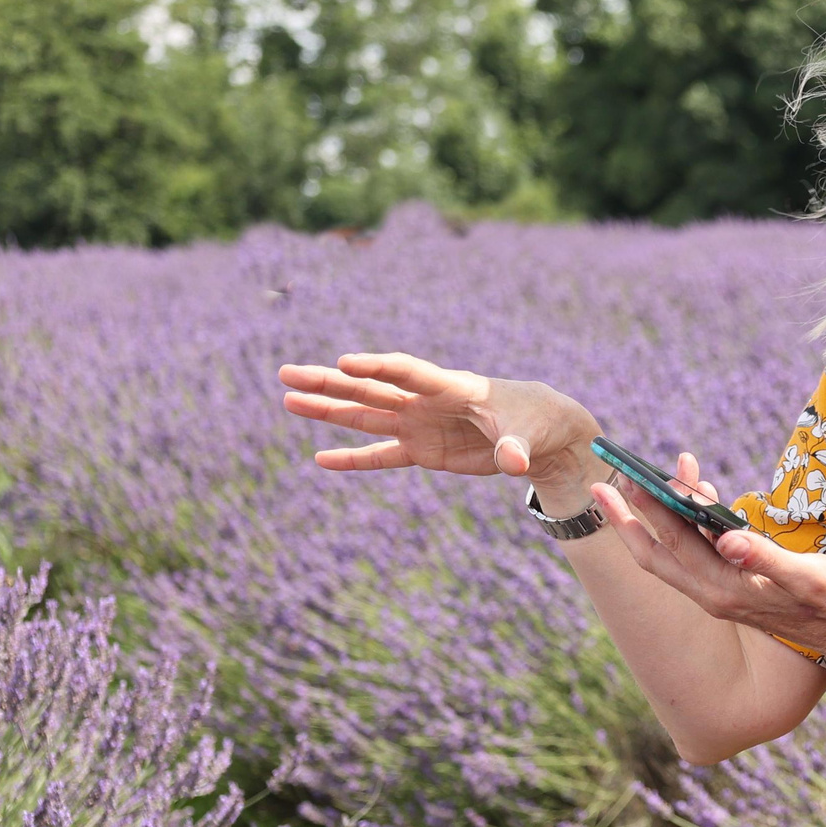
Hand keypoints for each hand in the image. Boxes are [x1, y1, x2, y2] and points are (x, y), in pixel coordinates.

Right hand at [278, 352, 599, 494]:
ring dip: (327, 409)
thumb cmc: (534, 421)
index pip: (406, 372)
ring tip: (288, 399)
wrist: (539, 432)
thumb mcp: (527, 434)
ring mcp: (420, 424)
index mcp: (451, 387)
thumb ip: (514, 447)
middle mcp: (426, 402)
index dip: (376, 367)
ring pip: (365, 416)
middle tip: (286, 373)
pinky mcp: (422, 450)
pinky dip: (353, 459)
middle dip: (329, 382)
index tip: (344, 363)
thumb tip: (513, 463)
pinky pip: (380, 455)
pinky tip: (321, 458)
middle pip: (370, 389)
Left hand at [592, 473, 825, 665]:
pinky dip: (685, 524)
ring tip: (648, 476)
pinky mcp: (730, 589)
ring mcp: (719, 593)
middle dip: (627, 519)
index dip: (651, 509)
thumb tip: (729, 538)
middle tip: (601, 484)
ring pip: (672, 554)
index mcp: (725, 590)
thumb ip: (768, 559)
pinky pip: (694, 555)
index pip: (677, 543)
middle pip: (656, 554)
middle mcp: (713, 594)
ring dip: (656, 516)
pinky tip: (697, 499)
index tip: (629, 477)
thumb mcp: (810, 576)